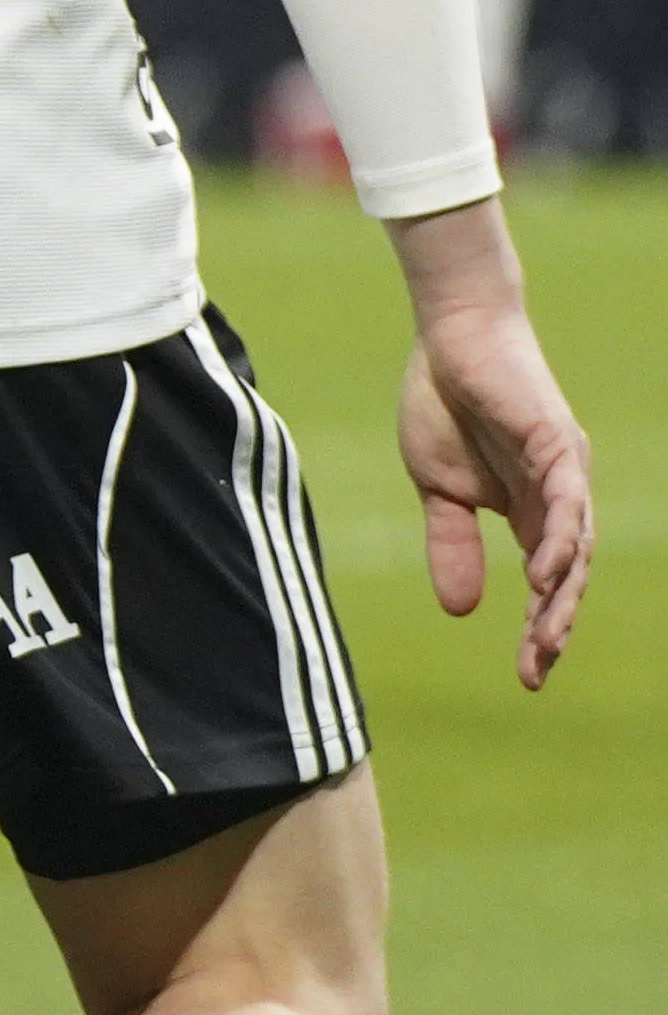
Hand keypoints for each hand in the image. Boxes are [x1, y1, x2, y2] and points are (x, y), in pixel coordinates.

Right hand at [385, 206, 592, 686]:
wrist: (448, 338)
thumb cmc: (444, 404)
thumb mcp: (436, 489)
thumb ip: (451, 544)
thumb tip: (461, 611)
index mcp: (530, 512)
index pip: (547, 584)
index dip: (540, 629)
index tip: (527, 677)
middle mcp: (559, 498)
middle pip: (569, 576)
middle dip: (553, 627)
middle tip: (536, 671)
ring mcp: (564, 472)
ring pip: (577, 546)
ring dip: (563, 594)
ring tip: (548, 638)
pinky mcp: (557, 445)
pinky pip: (567, 502)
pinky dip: (559, 540)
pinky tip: (544, 575)